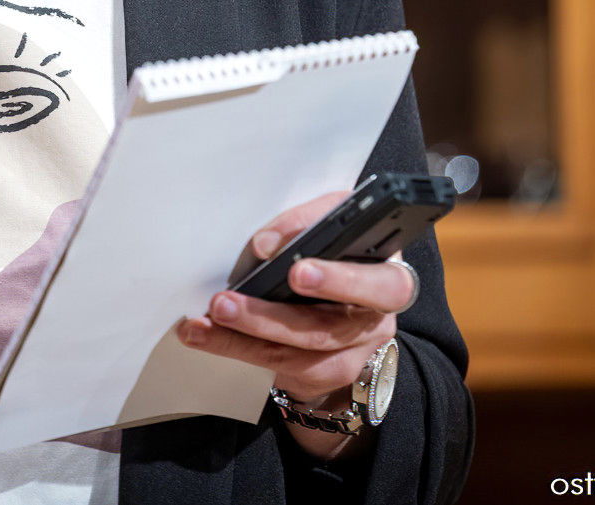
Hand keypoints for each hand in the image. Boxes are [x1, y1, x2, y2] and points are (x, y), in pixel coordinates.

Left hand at [176, 189, 414, 411]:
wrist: (346, 294)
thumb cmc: (339, 248)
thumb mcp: (332, 224)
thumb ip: (306, 223)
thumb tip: (266, 245)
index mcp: (388, 275)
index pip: (382, 283)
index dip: (340, 279)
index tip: (295, 270)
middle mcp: (375, 320)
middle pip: (328, 328)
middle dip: (271, 317)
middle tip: (227, 303)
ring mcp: (351, 352)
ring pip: (296, 352)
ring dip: (242, 335)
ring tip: (208, 315)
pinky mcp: (324, 371)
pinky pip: (278, 364)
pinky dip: (236, 346)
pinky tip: (205, 334)